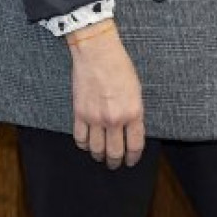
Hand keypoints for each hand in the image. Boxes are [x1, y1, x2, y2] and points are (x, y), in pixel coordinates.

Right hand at [68, 22, 145, 168]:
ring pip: (96, 150)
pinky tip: (87, 144)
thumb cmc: (120, 66)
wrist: (98, 52)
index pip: (135, 146)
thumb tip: (132, 130)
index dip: (133, 158)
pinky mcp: (80, 114)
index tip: (131, 161)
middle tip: (115, 164)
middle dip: (115, 162)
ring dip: (99, 156)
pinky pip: (80, 139)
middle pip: (114, 153)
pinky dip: (84, 145)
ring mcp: (95, 118)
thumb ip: (134, 112)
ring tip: (101, 156)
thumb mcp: (136, 90)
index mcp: (133, 112)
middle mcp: (114, 119)